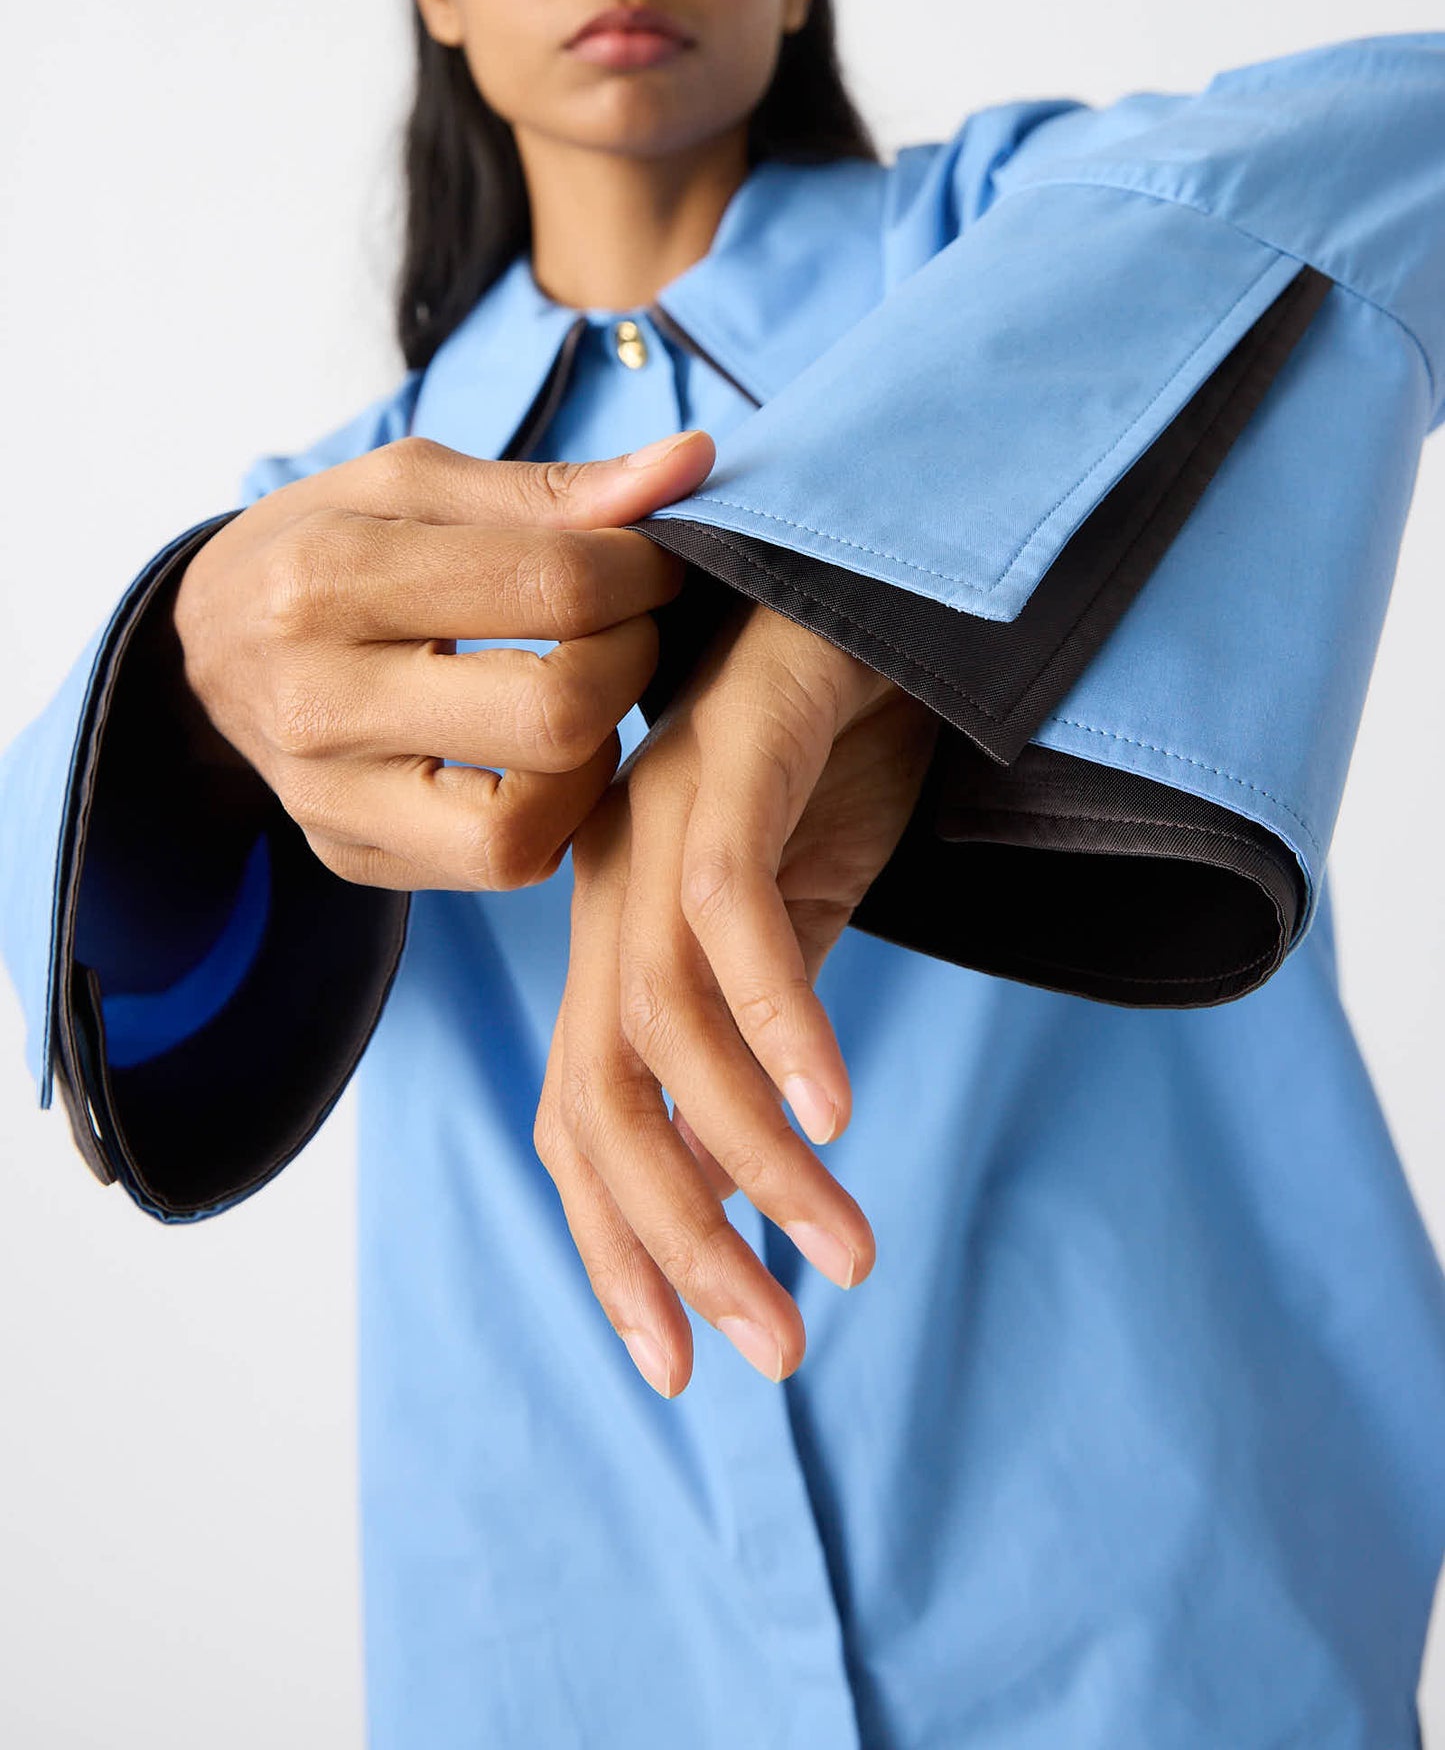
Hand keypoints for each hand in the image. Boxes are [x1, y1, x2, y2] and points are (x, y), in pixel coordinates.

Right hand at [170, 429, 716, 889]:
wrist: (201, 645)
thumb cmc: (324, 541)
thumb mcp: (412, 482)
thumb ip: (553, 487)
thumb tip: (690, 464)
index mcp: (326, 576)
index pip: (551, 587)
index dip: (641, 570)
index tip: (651, 557)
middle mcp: (317, 701)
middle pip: (554, 716)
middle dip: (631, 660)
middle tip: (628, 624)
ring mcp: (329, 798)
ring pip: (529, 825)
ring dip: (597, 754)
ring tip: (585, 692)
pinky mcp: (350, 856)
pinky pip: (499, 866)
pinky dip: (554, 808)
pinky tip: (543, 751)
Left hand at [532, 596, 941, 1395]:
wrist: (875, 597)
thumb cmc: (834, 759)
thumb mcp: (798, 928)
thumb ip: (759, 1044)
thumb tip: (751, 1182)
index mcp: (618, 935)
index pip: (582, 1120)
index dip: (617, 1249)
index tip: (681, 1364)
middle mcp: (611, 887)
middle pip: (599, 1100)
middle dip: (673, 1243)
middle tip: (772, 1351)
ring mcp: (657, 822)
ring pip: (660, 1027)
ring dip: (752, 1157)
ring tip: (844, 1245)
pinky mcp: (723, 762)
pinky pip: (728, 911)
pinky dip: (777, 1018)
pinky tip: (836, 1105)